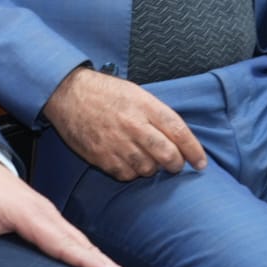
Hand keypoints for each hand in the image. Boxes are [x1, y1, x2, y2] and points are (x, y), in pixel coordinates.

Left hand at [0, 150, 128, 266]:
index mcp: (28, 213)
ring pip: (79, 240)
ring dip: (100, 259)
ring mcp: (48, 213)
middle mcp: (44, 213)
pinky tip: (97, 265)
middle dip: (104, 264)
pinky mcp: (46, 217)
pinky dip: (87, 251)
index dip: (87, 261)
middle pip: (80, 243)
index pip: (62, 242)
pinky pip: (71, 237)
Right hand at [41, 66, 205, 180]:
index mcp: (144, 105)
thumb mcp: (134, 92)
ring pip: (148, 169)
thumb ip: (156, 113)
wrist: (66, 94)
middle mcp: (133, 125)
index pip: (179, 131)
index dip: (194, 150)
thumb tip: (178, 138)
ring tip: (143, 156)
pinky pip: (126, 175)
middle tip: (175, 164)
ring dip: (151, 167)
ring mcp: (117, 142)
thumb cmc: (102, 92)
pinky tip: (126, 160)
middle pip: (168, 155)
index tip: (200, 162)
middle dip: (176, 164)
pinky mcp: (102, 157)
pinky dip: (131, 172)